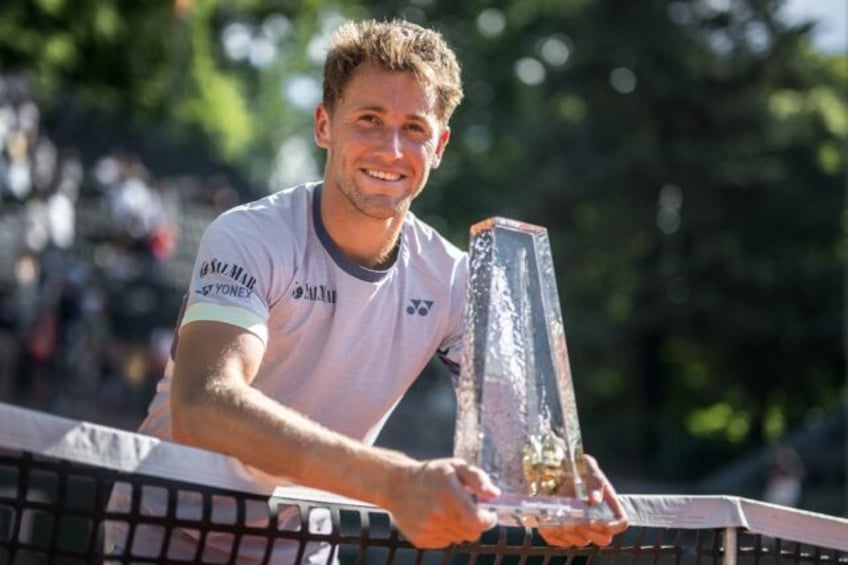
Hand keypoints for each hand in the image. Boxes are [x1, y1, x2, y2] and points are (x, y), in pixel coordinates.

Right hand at [385, 458, 500, 548]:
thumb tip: (495, 494)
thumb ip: (478, 478)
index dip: (488, 520)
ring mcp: (428, 529)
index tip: (487, 514)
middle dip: (474, 524)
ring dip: (458, 527)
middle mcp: (439, 514)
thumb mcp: (455, 466)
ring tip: (447, 511)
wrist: (396, 484)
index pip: (479, 522)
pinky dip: (444, 533)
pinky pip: (443, 542)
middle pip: (471, 533)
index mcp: (450, 495)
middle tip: (467, 511)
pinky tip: (436, 518)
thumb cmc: (430, 474)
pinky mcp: (420, 539)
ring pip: (458, 538)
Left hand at [537, 454, 628, 546]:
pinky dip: (555, 536)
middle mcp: (596, 519)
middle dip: (590, 532)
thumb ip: (595, 481)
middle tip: (577, 521)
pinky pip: (560, 541)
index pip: (620, 523)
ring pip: (581, 541)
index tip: (596, 520)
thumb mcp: (588, 465)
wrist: (554, 465)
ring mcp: (579, 527)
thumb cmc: (576, 465)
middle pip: (603, 539)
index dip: (611, 526)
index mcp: (608, 504)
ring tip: (562, 521)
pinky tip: (549, 525)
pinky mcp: (560, 530)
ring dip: (572, 534)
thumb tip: (595, 499)